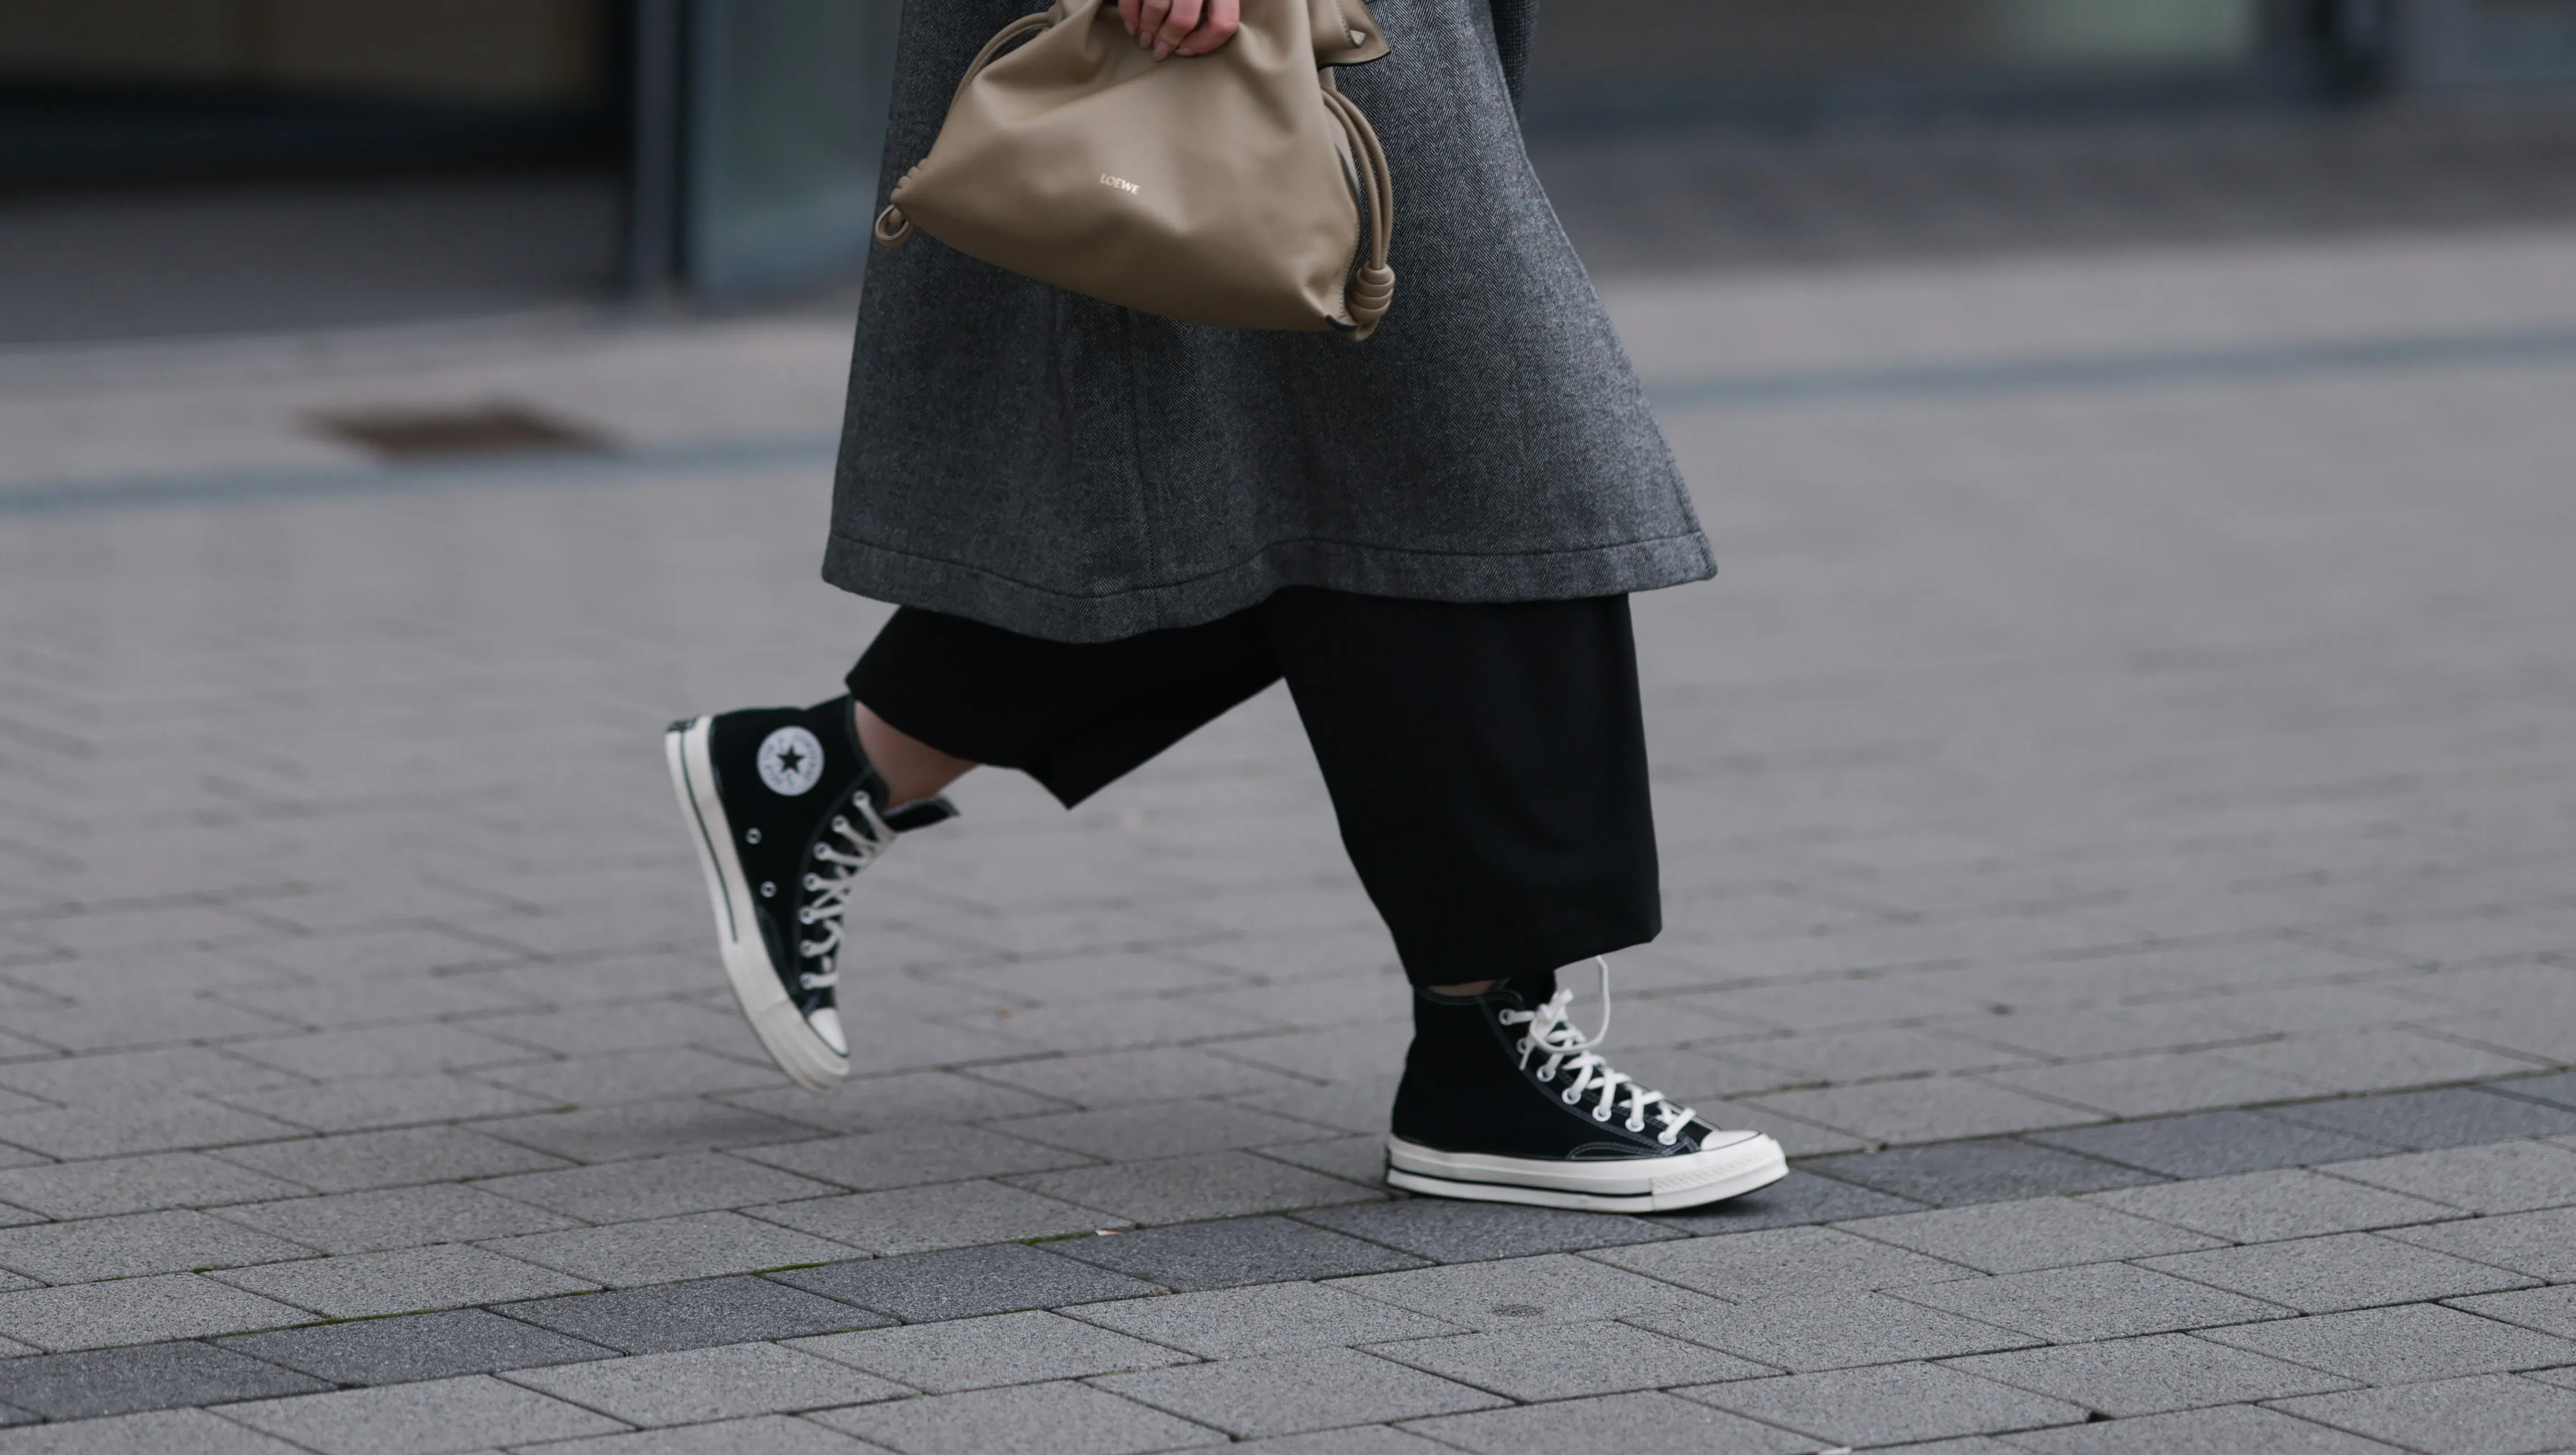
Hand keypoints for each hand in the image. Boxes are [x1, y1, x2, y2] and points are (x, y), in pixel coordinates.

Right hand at [1117, 0, 1239, 59]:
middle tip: (1159, 51)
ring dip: (1147, 30)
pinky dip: (1130, 15)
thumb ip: (1214, 8)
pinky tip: (1132, 25)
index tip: (1187, 50)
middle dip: (1168, 40)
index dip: (1205, 44)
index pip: (1223, 23)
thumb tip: (1191, 44)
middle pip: (1184, 19)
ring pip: (1157, 9)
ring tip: (1144, 40)